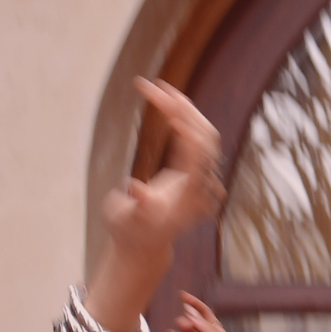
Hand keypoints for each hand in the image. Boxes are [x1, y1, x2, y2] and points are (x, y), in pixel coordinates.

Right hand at [98, 79, 224, 269]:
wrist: (144, 244)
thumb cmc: (130, 231)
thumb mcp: (125, 219)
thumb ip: (136, 204)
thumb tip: (135, 187)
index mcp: (187, 195)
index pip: (196, 154)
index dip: (186, 127)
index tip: (169, 105)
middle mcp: (202, 186)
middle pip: (204, 139)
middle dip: (182, 110)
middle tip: (156, 87)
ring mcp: (204, 180)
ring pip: (206, 137)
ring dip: (186, 111)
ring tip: (161, 89)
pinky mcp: (199, 174)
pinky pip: (201, 141)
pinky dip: (186, 120)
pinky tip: (170, 103)